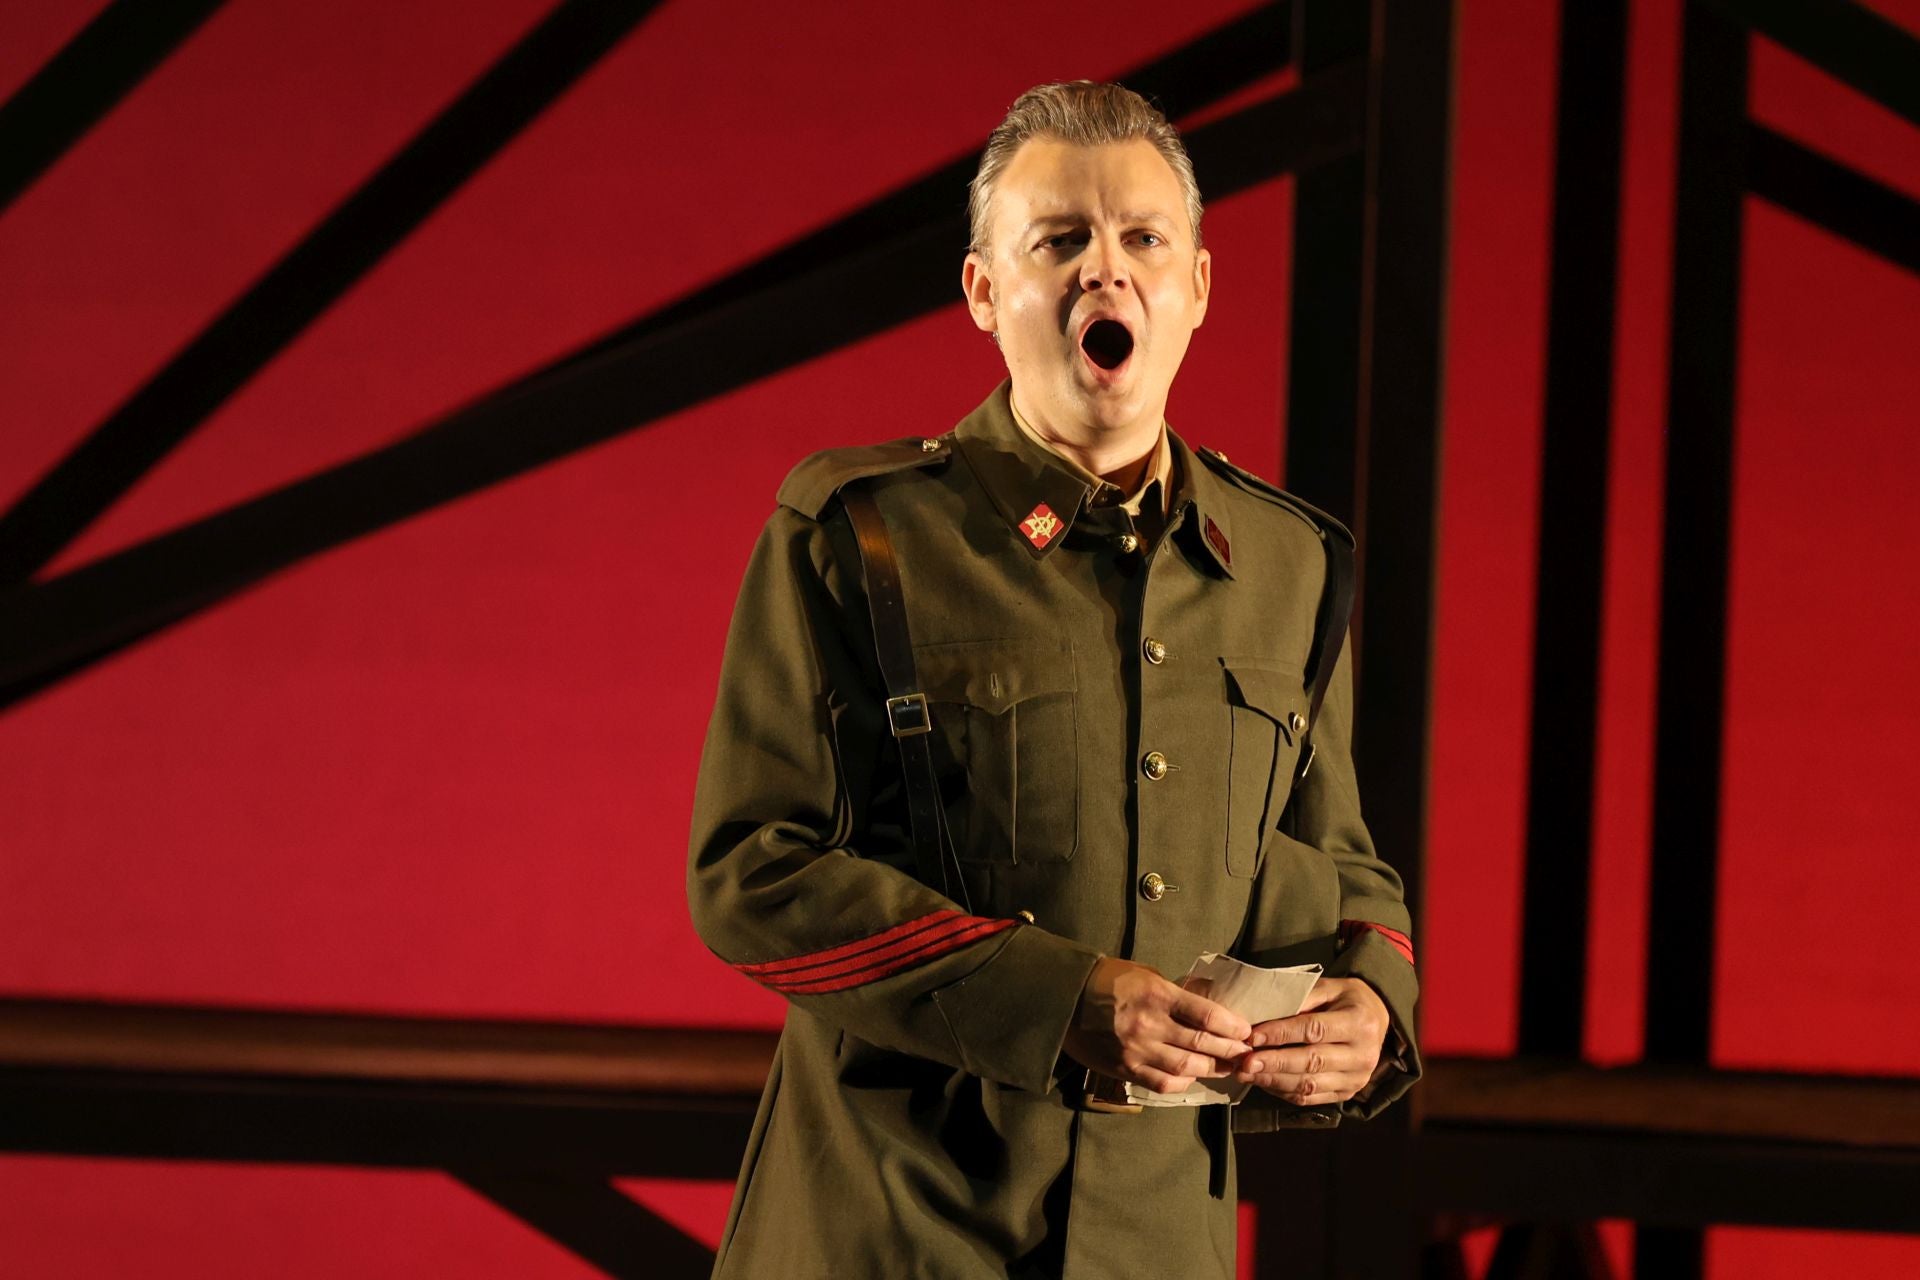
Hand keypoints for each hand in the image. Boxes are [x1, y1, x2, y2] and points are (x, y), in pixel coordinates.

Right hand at [1062, 956, 1253, 1093]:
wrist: (1064, 1000)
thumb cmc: (1106, 980)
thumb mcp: (1142, 974)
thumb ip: (1172, 992)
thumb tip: (1202, 1009)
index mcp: (1156, 995)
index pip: (1205, 1015)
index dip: (1231, 1026)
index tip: (1245, 1031)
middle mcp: (1149, 1024)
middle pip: (1201, 1044)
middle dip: (1229, 1050)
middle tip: (1245, 1053)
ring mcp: (1137, 1050)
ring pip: (1186, 1066)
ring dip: (1211, 1068)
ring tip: (1226, 1068)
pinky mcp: (1125, 1069)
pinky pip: (1162, 1082)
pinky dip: (1182, 1081)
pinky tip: (1190, 1076)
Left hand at [1233, 976, 1388, 1105]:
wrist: (1378, 1020)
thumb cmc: (1346, 1000)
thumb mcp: (1328, 987)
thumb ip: (1300, 998)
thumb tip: (1262, 1014)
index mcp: (1359, 1022)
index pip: (1313, 1030)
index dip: (1281, 1034)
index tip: (1252, 1036)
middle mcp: (1363, 1054)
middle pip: (1311, 1061)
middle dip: (1274, 1063)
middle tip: (1244, 1062)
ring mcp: (1357, 1078)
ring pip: (1309, 1085)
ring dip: (1274, 1081)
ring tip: (1247, 1074)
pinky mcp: (1348, 1093)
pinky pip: (1312, 1098)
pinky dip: (1284, 1092)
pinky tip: (1264, 1082)